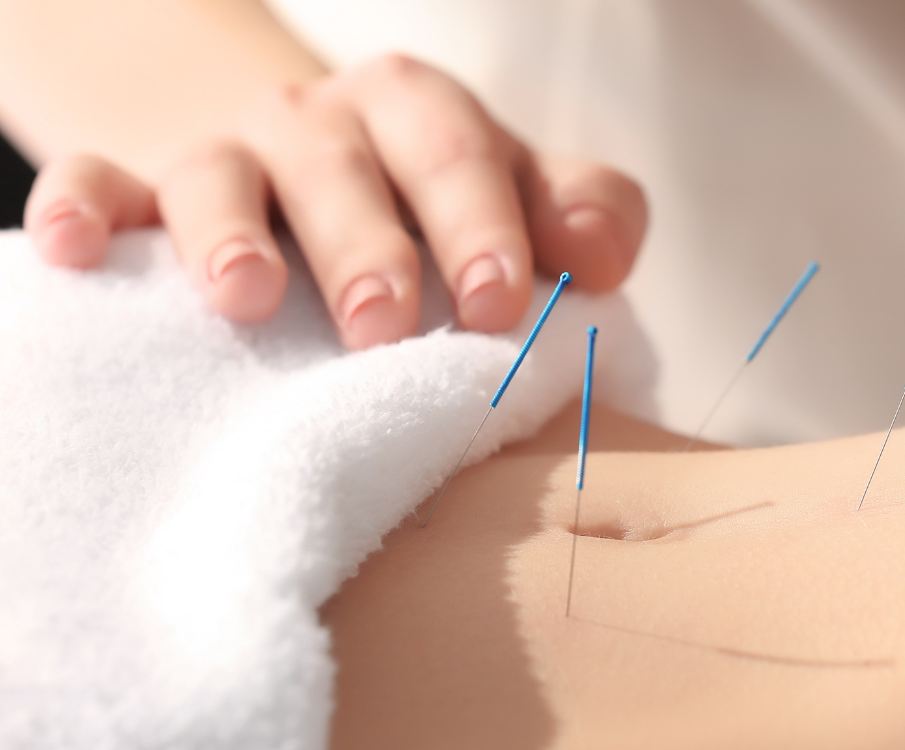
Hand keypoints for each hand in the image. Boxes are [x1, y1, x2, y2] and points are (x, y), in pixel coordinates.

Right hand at [23, 54, 646, 348]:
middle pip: (342, 167)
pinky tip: (84, 251)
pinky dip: (83, 209)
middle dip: (365, 243)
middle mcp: (322, 125)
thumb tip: (606, 258)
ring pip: (218, 175)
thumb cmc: (433, 207)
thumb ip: (582, 215)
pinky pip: (98, 184)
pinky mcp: (141, 192)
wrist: (312, 176)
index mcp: (420, 115)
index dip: (480, 223)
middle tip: (384, 325)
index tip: (500, 306)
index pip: (457, 152)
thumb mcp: (515, 197)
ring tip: (244, 296)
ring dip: (227, 232)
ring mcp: (229, 155)